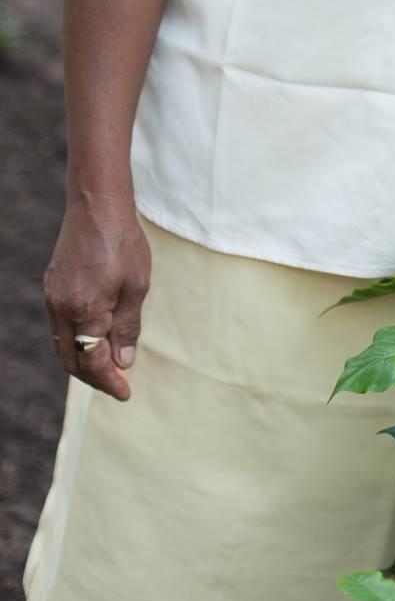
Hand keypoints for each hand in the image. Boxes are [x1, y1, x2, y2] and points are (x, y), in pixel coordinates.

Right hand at [43, 199, 150, 401]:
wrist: (96, 207)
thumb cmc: (123, 243)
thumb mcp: (137, 286)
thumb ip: (128, 326)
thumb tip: (123, 361)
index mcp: (85, 312)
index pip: (93, 362)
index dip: (110, 382)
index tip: (126, 393)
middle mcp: (61, 309)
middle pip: (72, 360)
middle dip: (94, 377)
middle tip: (118, 384)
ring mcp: (53, 298)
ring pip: (62, 345)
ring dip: (83, 360)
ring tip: (108, 366)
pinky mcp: (51, 287)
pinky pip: (59, 326)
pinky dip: (75, 341)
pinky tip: (94, 339)